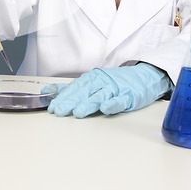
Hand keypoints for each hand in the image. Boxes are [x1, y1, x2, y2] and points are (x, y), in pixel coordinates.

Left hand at [45, 63, 173, 117]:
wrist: (143, 77)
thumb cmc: (114, 82)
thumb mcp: (91, 83)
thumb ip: (70, 89)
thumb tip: (47, 91)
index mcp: (92, 79)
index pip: (75, 87)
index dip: (63, 97)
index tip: (52, 107)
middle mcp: (102, 81)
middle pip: (85, 91)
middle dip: (72, 101)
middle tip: (60, 111)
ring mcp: (116, 88)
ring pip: (100, 95)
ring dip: (89, 103)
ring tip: (79, 112)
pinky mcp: (129, 96)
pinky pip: (120, 100)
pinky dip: (113, 103)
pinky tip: (106, 108)